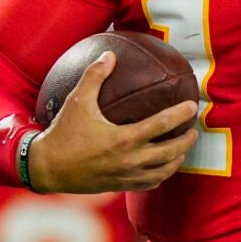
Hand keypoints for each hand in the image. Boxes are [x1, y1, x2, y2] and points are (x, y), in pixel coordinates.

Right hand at [28, 54, 197, 192]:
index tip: (192, 106)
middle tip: (193, 129)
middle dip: (186, 140)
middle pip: (170, 152)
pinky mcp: (120, 186)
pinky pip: (149, 184)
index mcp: (124, 138)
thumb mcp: (77, 100)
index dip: (180, 114)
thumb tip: (110, 54)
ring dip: (177, 159)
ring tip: (182, 149)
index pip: (162, 125)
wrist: (47, 168)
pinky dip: (160, 175)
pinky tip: (161, 167)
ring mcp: (126, 176)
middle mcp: (130, 160)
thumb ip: (95, 76)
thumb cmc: (63, 134)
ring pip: (163, 171)